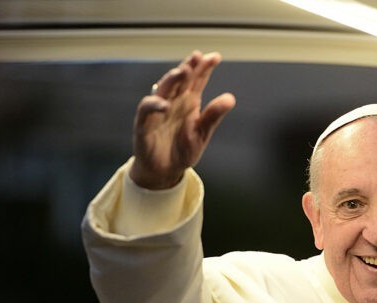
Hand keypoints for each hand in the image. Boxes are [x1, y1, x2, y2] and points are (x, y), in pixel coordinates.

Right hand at [130, 51, 235, 189]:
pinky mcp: (145, 123)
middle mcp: (173, 101)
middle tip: (197, 57)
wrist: (166, 171)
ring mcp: (158, 111)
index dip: (204, 67)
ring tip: (184, 71)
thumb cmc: (183, 150)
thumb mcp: (202, 133)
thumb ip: (213, 115)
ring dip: (172, 79)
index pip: (197, 80)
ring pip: (162, 89)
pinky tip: (166, 105)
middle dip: (188, 67)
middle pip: (180, 80)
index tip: (215, 56)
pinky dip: (154, 105)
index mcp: (188, 102)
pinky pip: (146, 109)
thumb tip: (231, 98)